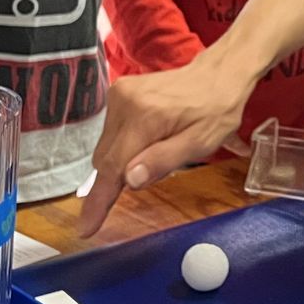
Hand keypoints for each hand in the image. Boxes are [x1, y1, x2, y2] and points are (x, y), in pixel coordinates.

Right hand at [79, 56, 255, 234]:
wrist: (218, 75)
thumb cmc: (216, 112)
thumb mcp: (201, 143)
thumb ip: (164, 160)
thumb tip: (128, 179)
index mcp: (146, 117)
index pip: (113, 167)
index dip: (98, 201)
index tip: (85, 228)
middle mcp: (124, 102)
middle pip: (106, 160)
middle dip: (120, 178)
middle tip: (154, 172)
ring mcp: (118, 94)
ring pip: (106, 148)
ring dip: (123, 160)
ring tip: (159, 147)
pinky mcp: (117, 93)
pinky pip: (111, 133)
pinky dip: (124, 145)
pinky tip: (149, 139)